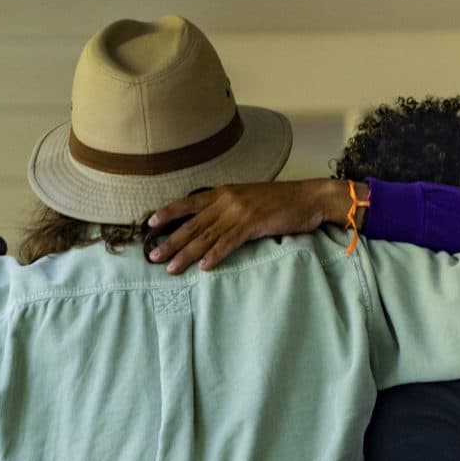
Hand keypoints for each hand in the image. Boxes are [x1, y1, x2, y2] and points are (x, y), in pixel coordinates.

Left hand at [145, 179, 351, 273]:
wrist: (309, 198)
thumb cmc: (280, 201)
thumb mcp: (248, 199)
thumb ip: (228, 208)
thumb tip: (210, 224)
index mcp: (224, 192)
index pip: (189, 202)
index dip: (169, 212)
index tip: (150, 224)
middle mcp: (227, 200)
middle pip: (193, 224)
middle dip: (171, 241)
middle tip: (152, 256)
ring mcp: (240, 212)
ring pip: (206, 236)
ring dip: (187, 254)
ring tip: (171, 268)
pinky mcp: (254, 224)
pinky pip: (229, 242)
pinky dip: (215, 255)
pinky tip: (203, 267)